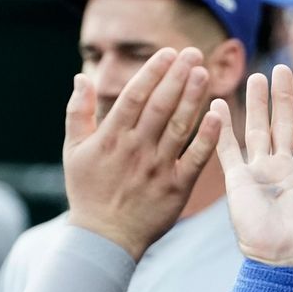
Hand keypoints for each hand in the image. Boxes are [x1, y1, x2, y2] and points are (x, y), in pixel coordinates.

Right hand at [64, 47, 219, 260]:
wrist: (104, 238)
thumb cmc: (88, 191)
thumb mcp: (73, 150)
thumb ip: (78, 112)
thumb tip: (81, 77)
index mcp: (111, 137)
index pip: (135, 96)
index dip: (153, 72)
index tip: (168, 53)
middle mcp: (136, 148)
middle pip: (160, 105)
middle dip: (177, 77)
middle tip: (194, 53)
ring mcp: (158, 168)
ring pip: (179, 126)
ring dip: (193, 98)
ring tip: (205, 73)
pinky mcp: (177, 187)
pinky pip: (195, 158)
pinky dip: (207, 137)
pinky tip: (219, 115)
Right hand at [209, 65, 292, 271]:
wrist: (285, 262)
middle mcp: (285, 167)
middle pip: (284, 123)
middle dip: (283, 96)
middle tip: (280, 68)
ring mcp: (261, 172)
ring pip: (258, 129)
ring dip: (258, 104)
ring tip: (256, 76)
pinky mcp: (238, 181)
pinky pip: (228, 149)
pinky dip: (223, 127)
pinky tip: (219, 104)